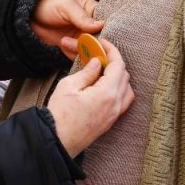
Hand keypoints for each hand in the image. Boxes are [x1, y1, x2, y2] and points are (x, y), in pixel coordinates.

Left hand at [31, 0, 103, 57]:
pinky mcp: (74, 49)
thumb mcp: (66, 5)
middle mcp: (91, 27)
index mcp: (94, 12)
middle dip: (93, 43)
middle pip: (101, 40)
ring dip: (80, 49)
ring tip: (65, 40)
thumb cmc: (50, 4)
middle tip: (80, 40)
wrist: (30, 17)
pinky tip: (63, 45)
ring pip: (92, 51)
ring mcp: (83, 39)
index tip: (100, 35)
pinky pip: (80, 57)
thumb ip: (82, 16)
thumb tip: (101, 24)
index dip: (106, 31)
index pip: (107, 23)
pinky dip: (73, 55)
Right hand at [47, 39, 133, 156]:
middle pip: (125, 76)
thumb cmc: (59, 114)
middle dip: (114, 62)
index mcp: (107, 93)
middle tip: (98, 55)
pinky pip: (123, 102)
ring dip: (119, 77)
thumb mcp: (69, 86)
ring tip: (102, 71)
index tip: (102, 43)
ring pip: (127, 90)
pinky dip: (119, 90)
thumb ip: (87, 72)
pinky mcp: (109, 122)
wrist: (56, 141)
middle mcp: (115, 104)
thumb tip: (98, 63)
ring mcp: (114, 115)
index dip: (111, 51)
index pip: (118, 65)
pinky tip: (104, 87)